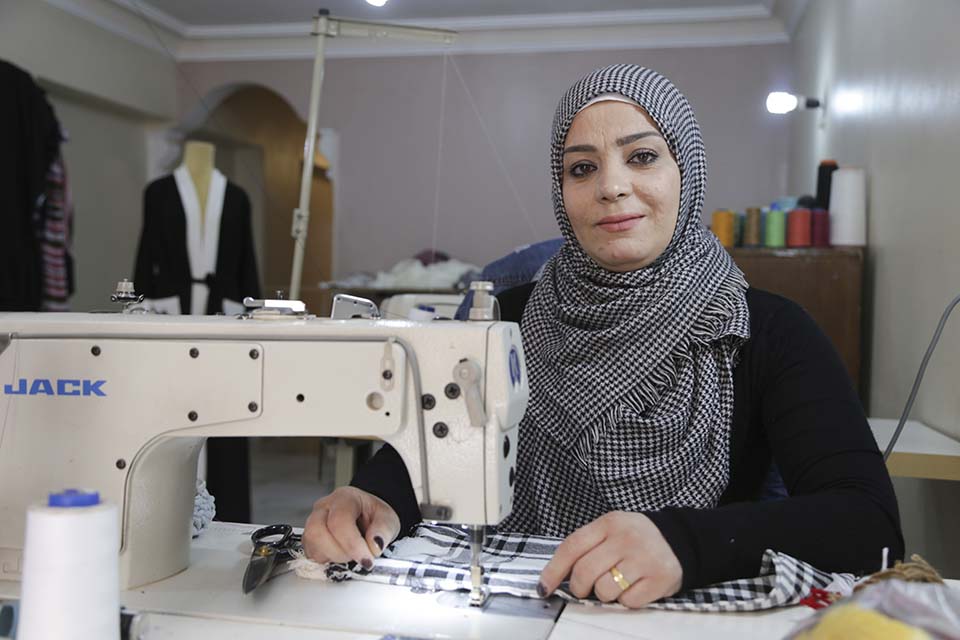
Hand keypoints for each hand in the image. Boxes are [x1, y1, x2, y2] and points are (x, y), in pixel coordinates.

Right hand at [302, 486, 399, 569]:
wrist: (366, 518)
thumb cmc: (374, 516)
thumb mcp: (388, 519)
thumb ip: (384, 530)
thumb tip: (374, 546)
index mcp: (345, 497)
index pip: (339, 521)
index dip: (352, 544)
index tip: (366, 560)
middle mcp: (324, 507)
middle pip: (316, 532)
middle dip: (339, 553)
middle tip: (357, 557)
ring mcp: (313, 522)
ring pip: (311, 545)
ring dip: (332, 558)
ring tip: (350, 556)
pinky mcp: (309, 539)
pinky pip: (310, 554)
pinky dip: (326, 561)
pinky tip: (340, 557)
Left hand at [538, 511, 681, 607]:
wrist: (679, 539)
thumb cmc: (635, 538)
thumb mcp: (611, 530)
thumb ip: (586, 547)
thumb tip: (556, 576)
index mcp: (609, 523)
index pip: (572, 546)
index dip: (553, 570)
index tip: (544, 587)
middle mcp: (626, 538)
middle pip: (585, 572)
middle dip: (579, 587)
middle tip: (584, 588)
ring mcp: (644, 558)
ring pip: (605, 590)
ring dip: (605, 594)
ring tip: (616, 582)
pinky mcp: (659, 578)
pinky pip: (628, 601)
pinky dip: (626, 600)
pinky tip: (634, 586)